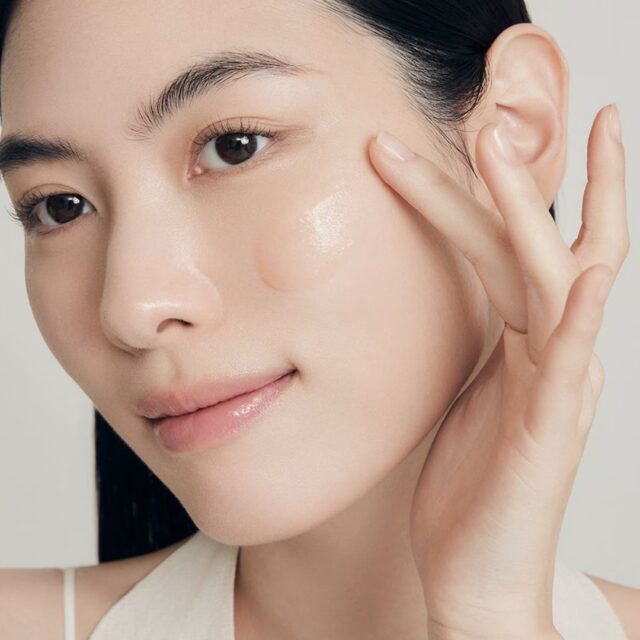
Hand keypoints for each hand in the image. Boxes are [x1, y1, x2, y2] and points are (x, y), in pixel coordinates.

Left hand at [368, 105, 628, 639]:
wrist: (474, 571)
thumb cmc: (467, 486)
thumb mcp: (460, 394)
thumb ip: (467, 345)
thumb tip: (444, 300)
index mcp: (518, 342)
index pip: (505, 249)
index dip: (491, 194)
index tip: (476, 137)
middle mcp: (544, 352)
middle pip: (530, 245)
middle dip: (512, 180)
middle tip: (489, 115)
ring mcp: (553, 387)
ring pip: (550, 281)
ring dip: (531, 213)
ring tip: (504, 151)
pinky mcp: (549, 431)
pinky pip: (566, 365)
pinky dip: (576, 319)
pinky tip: (581, 277)